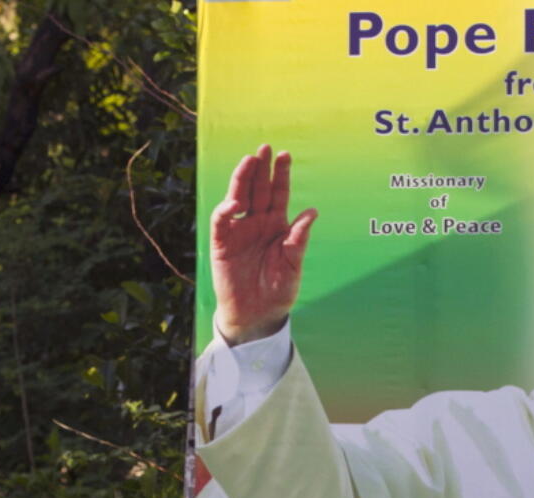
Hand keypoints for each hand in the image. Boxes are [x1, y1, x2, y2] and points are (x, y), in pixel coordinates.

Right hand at [210, 144, 318, 344]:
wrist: (257, 315)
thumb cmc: (278, 291)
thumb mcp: (293, 266)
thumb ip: (298, 240)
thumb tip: (312, 212)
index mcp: (277, 226)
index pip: (278, 194)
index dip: (281, 175)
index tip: (285, 156)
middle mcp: (257, 223)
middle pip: (258, 189)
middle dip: (261, 168)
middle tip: (265, 147)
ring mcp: (239, 231)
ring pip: (239, 198)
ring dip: (243, 179)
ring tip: (249, 161)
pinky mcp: (222, 243)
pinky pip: (221, 221)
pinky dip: (226, 210)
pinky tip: (234, 202)